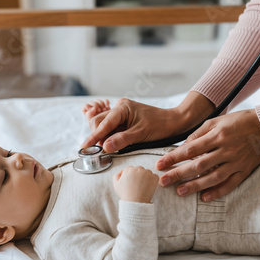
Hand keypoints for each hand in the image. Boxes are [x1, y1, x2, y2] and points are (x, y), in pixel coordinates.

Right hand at [82, 95, 213, 152]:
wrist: (175, 122)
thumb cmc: (160, 126)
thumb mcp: (141, 135)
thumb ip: (122, 140)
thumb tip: (105, 147)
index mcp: (122, 108)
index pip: (103, 123)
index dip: (94, 136)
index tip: (85, 147)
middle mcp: (119, 108)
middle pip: (98, 122)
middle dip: (97, 136)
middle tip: (100, 151)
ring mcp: (121, 113)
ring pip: (103, 126)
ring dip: (103, 137)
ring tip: (108, 148)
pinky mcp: (124, 120)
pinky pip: (111, 128)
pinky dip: (110, 137)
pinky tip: (113, 144)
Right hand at [113, 166, 158, 203]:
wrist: (135, 202)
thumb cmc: (125, 194)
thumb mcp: (116, 184)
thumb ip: (116, 175)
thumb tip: (122, 171)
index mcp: (129, 169)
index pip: (130, 169)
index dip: (131, 176)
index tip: (132, 183)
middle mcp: (138, 169)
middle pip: (139, 169)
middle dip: (139, 176)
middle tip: (137, 185)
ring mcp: (147, 172)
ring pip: (147, 172)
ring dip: (146, 177)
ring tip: (142, 187)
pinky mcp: (154, 177)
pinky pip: (154, 177)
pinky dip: (152, 181)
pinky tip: (148, 187)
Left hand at [156, 109, 259, 201]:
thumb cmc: (236, 122)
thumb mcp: (215, 121)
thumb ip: (198, 134)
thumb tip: (183, 148)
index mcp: (217, 135)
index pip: (190, 149)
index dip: (173, 158)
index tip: (159, 165)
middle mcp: (226, 149)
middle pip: (199, 165)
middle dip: (179, 174)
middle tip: (163, 182)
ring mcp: (236, 161)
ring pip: (213, 177)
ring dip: (195, 186)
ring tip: (179, 192)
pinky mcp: (245, 170)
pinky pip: (231, 184)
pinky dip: (218, 192)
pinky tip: (204, 197)